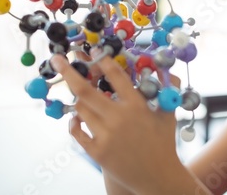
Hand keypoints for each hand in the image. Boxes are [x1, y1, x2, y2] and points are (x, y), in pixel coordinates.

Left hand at [50, 51, 182, 192]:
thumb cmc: (164, 142)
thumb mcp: (168, 113)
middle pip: (85, 90)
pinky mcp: (97, 152)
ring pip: (80, 110)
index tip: (93, 51)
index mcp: (137, 106)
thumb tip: (163, 67)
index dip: (102, 61)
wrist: (158, 176)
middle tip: (57, 59)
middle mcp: (119, 119)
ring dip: (77, 99)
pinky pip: (77, 131)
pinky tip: (77, 118)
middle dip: (68, 72)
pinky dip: (74, 122)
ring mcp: (106, 136)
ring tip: (79, 94)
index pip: (115, 76)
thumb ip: (166, 88)